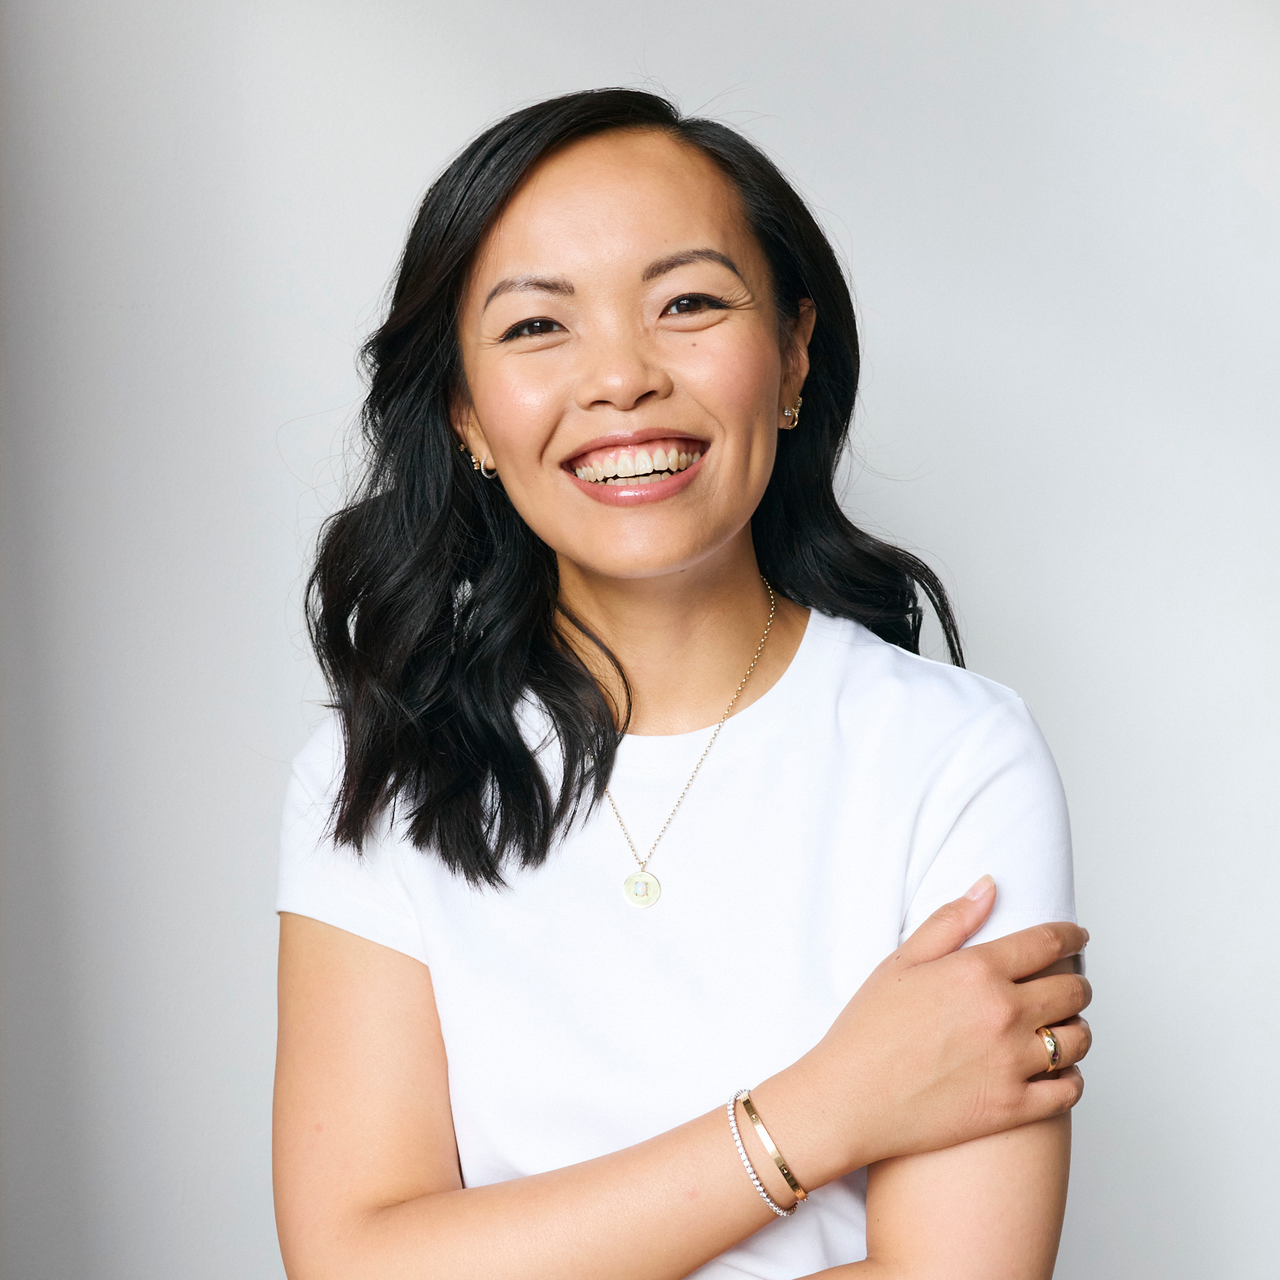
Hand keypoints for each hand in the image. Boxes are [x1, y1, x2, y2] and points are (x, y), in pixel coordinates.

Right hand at [764, 876, 1090, 1182]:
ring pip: (1077, 1040)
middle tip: (1066, 986)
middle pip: (1072, 991)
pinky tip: (1055, 1071)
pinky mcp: (1014, 1107)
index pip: (1047, 944)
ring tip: (1059, 1029)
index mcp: (976, 971)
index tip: (1077, 936)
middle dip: (1076, 983)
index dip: (1070, 935)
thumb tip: (989, 886)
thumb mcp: (901, 962)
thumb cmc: (868, 1030)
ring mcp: (1012, 1063)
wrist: (849, 1100)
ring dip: (1075, 1029)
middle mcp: (1003, 1013)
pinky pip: (1070, 1090)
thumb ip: (950, 922)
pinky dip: (1071, 1078)